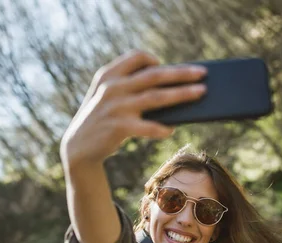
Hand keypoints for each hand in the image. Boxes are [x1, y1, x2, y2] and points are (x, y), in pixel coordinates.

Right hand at [60, 50, 206, 166]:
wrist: (77, 147)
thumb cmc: (101, 120)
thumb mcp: (107, 97)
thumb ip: (129, 87)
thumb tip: (172, 88)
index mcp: (108, 75)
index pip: (136, 57)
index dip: (153, 59)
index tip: (164, 64)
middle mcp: (112, 87)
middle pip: (154, 75)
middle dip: (181, 73)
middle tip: (203, 74)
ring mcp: (116, 107)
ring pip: (157, 97)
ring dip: (182, 94)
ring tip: (201, 93)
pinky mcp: (119, 127)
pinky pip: (148, 126)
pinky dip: (162, 128)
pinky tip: (171, 130)